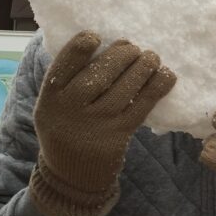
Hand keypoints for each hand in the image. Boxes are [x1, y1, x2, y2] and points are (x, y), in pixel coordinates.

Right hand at [30, 31, 175, 215]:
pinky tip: (166, 75)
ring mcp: (95, 125)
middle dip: (119, 55)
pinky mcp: (118, 135)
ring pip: (123, 88)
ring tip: (151, 57)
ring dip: (142, 67)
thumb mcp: (53, 108)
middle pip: (97, 75)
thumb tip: (99, 44)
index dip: (79, 48)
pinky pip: (141, 106)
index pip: (62, 67)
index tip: (95, 36)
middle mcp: (70, 112)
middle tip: (132, 47)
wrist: (72, 179)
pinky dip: (156, 88)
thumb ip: (68, 82)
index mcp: (49, 100)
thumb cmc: (66, 130)